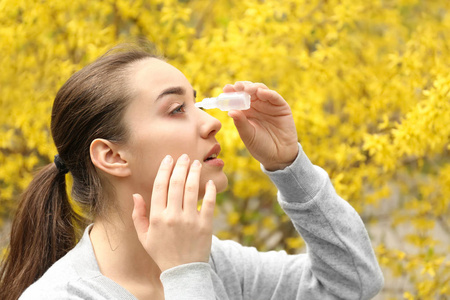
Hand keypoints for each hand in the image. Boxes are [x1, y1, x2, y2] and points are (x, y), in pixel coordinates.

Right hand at [132, 154, 215, 271]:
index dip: (164, 169)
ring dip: (194, 173)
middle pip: (177, 184)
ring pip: (192, 190)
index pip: (160, 186)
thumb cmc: (162, 252)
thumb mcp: (144, 236)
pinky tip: (209, 182)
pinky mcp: (205, 225)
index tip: (168, 159)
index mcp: (157, 217)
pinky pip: (209, 204)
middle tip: (185, 156)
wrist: (183, 271)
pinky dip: (210, 191)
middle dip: (181, 166)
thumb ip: (139, 215)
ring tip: (196, 164)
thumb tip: (136, 195)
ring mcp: (190, 220)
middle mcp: (173, 216)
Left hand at [224, 81, 298, 170]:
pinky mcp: (281, 107)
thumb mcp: (248, 135)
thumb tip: (230, 111)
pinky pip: (274, 97)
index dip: (232, 93)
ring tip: (246, 89)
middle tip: (236, 86)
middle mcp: (257, 106)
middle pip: (248, 91)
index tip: (226, 89)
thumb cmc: (260, 146)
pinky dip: (267, 93)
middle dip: (242, 87)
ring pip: (260, 90)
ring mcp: (269, 105)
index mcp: (246, 112)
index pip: (237, 98)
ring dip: (253, 87)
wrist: (278, 156)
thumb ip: (240, 123)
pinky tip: (260, 92)